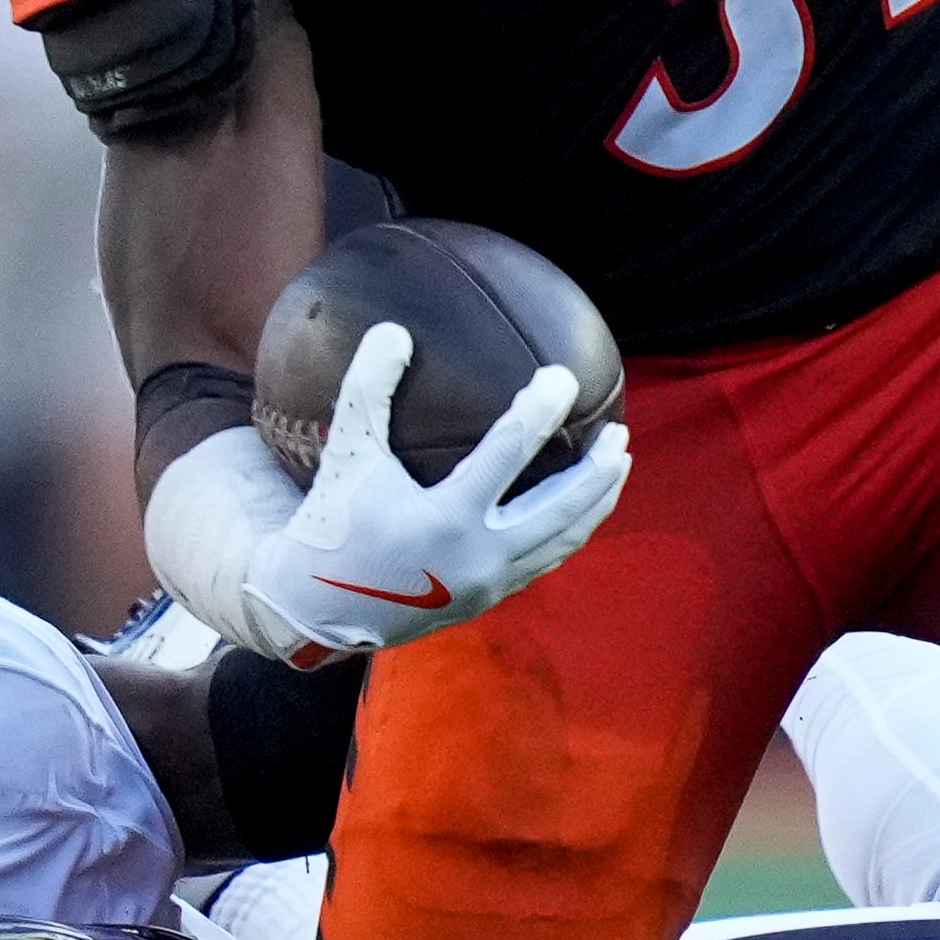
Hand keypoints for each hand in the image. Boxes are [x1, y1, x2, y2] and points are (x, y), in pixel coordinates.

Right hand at [146, 324, 629, 668]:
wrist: (318, 609)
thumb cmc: (332, 522)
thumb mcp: (346, 454)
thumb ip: (367, 390)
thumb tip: (393, 330)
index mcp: (448, 519)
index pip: (510, 454)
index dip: (540, 410)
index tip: (563, 377)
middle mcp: (479, 556)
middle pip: (562, 508)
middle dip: (598, 470)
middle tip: (621, 431)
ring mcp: (489, 584)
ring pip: (562, 540)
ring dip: (595, 503)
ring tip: (617, 466)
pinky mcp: (489, 599)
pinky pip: (543, 560)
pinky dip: (569, 530)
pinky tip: (579, 506)